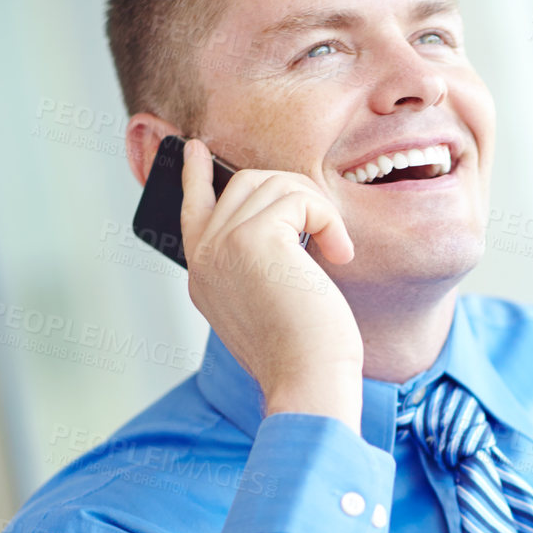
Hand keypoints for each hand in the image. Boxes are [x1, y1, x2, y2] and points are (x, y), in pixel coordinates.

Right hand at [178, 138, 364, 432]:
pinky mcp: (253, 238)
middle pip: (244, 185)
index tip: (195, 149)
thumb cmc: (304, 354)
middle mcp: (204, 258)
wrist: (307, 383)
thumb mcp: (269, 305)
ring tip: (336, 251)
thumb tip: (284, 224)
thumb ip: (257, 263)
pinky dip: (328, 221)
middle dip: (295, 193)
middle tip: (325, 229)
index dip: (195, 175)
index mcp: (204, 277)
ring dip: (317, 210)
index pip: (192, 210)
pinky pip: (301, 198)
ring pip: (275, 184)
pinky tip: (339, 255)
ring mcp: (222, 245)